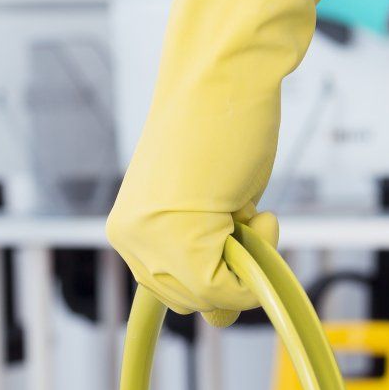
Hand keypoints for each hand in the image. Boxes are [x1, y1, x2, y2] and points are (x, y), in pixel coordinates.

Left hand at [106, 0, 385, 322]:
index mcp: (129, 227)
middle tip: (245, 215)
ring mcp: (148, 236)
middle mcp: (128, 236)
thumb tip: (222, 319)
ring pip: (210, 297)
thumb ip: (208, 256)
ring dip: (248, 263)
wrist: (225, 70)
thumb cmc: (224, 125)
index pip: (172, 292)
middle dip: (232, 272)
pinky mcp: (176, 232)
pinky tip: (254, 206)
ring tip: (245, 205)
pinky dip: (259, 256)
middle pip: (190, 301)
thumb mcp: (213, 205)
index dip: (216, 276)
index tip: (237, 232)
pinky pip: (226, 286)